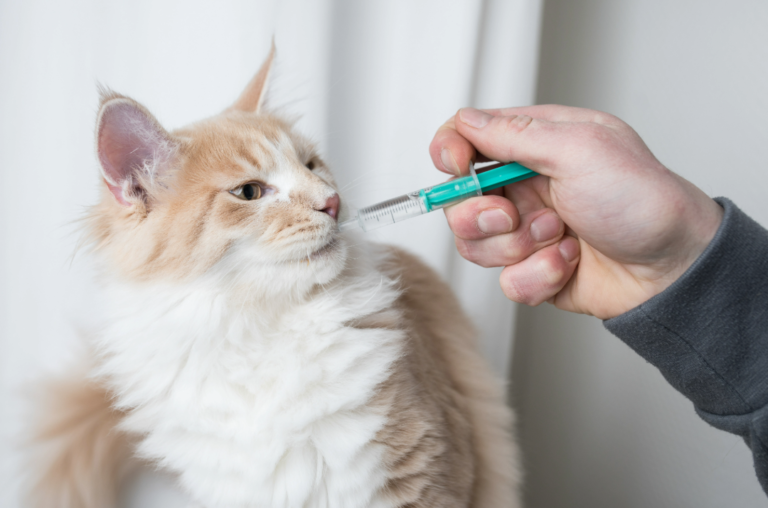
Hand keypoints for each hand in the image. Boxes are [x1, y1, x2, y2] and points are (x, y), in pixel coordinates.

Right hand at [429, 105, 722, 318]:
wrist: (672, 268)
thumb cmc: (640, 200)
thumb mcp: (580, 149)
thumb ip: (516, 134)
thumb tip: (467, 121)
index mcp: (535, 145)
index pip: (468, 138)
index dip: (450, 151)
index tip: (456, 165)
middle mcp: (524, 186)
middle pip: (460, 200)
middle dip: (482, 214)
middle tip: (511, 215)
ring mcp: (526, 230)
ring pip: (476, 245)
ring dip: (517, 247)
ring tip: (559, 237)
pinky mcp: (533, 269)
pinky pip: (505, 280)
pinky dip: (538, 275)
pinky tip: (569, 262)